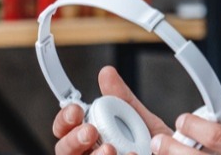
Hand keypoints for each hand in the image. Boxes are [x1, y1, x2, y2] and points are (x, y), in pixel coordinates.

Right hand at [52, 66, 172, 154]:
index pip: (65, 129)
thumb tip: (107, 73)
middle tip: (90, 131)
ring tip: (111, 149)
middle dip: (73, 140)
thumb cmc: (155, 147)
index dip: (65, 120)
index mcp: (90, 138)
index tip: (76, 110)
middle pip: (65, 151)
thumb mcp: (141, 120)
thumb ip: (122, 99)